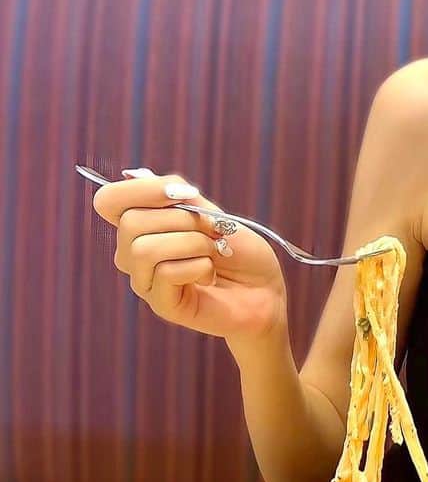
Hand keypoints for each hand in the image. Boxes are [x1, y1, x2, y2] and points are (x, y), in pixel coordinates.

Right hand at [92, 168, 288, 348]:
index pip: (108, 201)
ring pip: (144, 249)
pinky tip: (210, 275)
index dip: (141, 190)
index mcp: (141, 226)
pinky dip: (200, 266)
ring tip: (213, 253)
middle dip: (183, 220)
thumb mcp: (211, 213)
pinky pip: (166, 273)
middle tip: (211, 232)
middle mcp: (133, 254)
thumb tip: (138, 176)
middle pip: (130, 222)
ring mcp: (145, 281)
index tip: (185, 192)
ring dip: (193, 244)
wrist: (265, 289)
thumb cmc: (238, 250)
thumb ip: (176, 196)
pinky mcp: (160, 305)